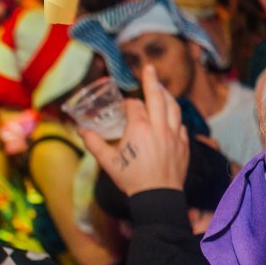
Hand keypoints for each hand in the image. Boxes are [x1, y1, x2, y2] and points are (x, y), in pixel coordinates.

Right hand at [79, 66, 189, 195]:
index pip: (135, 105)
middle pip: (157, 96)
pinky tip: (171, 116)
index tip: (124, 108)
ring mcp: (174, 136)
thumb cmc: (132, 179)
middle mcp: (159, 127)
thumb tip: (81, 130)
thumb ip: (93, 143)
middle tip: (150, 68)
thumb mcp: (107, 161)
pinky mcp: (184, 145)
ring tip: (162, 88)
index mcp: (139, 128)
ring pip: (174, 108)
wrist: (158, 197)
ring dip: (167, 95)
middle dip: (152, 80)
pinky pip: (181, 125)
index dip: (128, 104)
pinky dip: (175, 117)